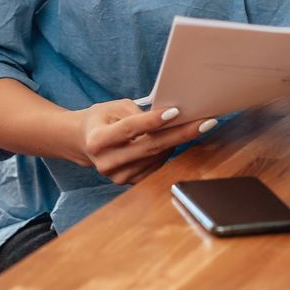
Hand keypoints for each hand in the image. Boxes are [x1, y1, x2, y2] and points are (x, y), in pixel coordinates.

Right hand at [71, 100, 216, 184]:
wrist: (83, 141)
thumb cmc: (102, 119)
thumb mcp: (114, 107)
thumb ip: (138, 112)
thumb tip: (170, 116)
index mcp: (98, 139)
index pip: (130, 128)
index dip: (153, 120)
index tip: (176, 111)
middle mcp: (106, 161)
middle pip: (150, 146)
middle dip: (181, 134)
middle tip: (206, 123)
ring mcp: (116, 175)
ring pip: (156, 157)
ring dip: (177, 142)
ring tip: (192, 127)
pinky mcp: (126, 182)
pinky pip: (155, 167)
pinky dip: (167, 153)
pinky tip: (174, 141)